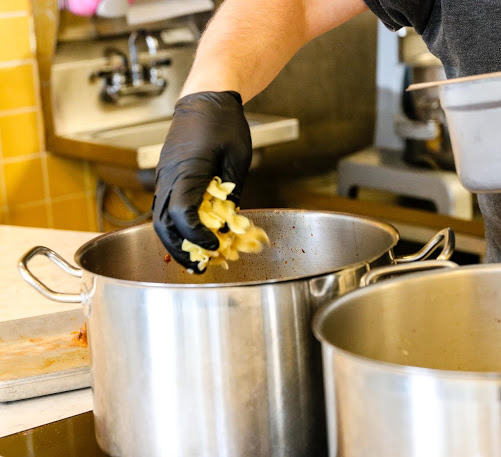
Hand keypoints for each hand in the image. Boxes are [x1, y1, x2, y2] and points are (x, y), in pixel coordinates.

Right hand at [152, 91, 251, 271]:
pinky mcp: (166, 175)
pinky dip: (175, 225)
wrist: (206, 97)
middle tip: (200, 267)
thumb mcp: (238, 159)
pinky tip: (191, 235)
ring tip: (195, 258)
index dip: (196, 236)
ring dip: (175, 241)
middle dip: (180, 249)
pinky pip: (164, 206)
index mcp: (187, 171)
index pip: (181, 214)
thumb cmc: (225, 123)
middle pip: (162, 224)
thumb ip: (232, 191)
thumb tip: (230, 221)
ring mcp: (164, 176)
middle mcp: (168, 176)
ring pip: (158, 218)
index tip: (215, 245)